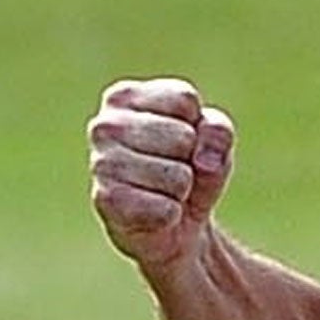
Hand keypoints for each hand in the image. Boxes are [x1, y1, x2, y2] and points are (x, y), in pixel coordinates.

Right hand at [88, 78, 236, 273]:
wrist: (176, 223)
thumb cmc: (192, 167)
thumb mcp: (215, 140)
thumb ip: (218, 132)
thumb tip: (203, 161)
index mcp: (126, 96)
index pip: (184, 99)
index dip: (198, 125)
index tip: (184, 138)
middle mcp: (105, 124)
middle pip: (183, 137)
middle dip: (192, 159)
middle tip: (175, 169)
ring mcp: (101, 163)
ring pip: (177, 176)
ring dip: (182, 189)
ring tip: (164, 190)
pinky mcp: (105, 201)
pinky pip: (164, 209)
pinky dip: (171, 214)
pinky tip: (154, 212)